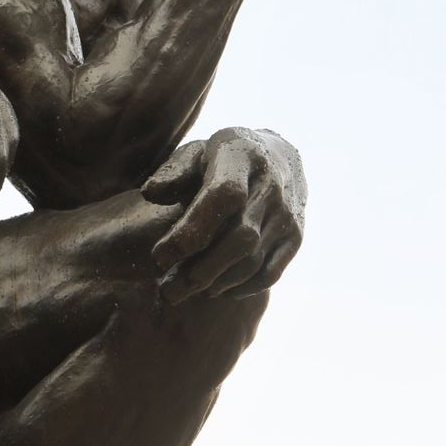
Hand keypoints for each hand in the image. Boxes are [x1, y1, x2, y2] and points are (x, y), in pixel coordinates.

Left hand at [140, 128, 305, 303]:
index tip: (160, 256)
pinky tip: (216, 291)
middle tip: (167, 290)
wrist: (278, 156)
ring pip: (254, 260)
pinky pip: (271, 272)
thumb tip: (150, 193)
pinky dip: (243, 288)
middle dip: (200, 270)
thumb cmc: (223, 159)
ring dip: (217, 283)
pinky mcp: (295, 236)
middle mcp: (271, 186)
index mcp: (242, 158)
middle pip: (239, 238)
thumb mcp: (196, 153)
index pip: (223, 197)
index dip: (191, 231)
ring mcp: (287, 214)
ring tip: (184, 292)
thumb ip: (173, 172)